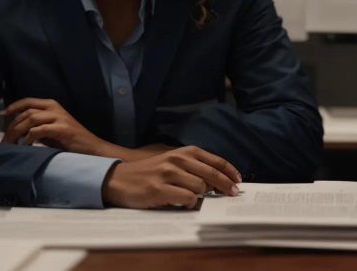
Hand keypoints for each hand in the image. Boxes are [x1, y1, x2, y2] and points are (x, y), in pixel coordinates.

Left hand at [0, 98, 105, 154]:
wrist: (92, 148)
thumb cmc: (70, 141)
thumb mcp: (50, 130)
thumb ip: (36, 126)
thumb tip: (16, 130)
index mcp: (51, 105)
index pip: (28, 101)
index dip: (14, 107)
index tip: (3, 115)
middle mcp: (54, 108)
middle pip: (27, 112)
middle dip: (12, 125)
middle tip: (4, 139)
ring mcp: (59, 117)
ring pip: (31, 119)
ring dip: (17, 131)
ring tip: (11, 143)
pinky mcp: (63, 129)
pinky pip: (39, 130)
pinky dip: (29, 137)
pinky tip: (25, 145)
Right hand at [101, 146, 241, 208]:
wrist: (119, 178)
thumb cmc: (149, 172)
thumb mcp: (171, 162)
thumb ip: (192, 166)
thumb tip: (217, 180)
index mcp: (182, 152)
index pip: (214, 160)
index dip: (229, 171)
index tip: (237, 181)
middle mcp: (176, 160)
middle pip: (212, 174)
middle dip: (226, 185)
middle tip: (232, 194)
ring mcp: (167, 174)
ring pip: (200, 187)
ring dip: (202, 195)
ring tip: (194, 197)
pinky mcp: (159, 189)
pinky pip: (186, 198)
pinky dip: (189, 203)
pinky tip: (183, 203)